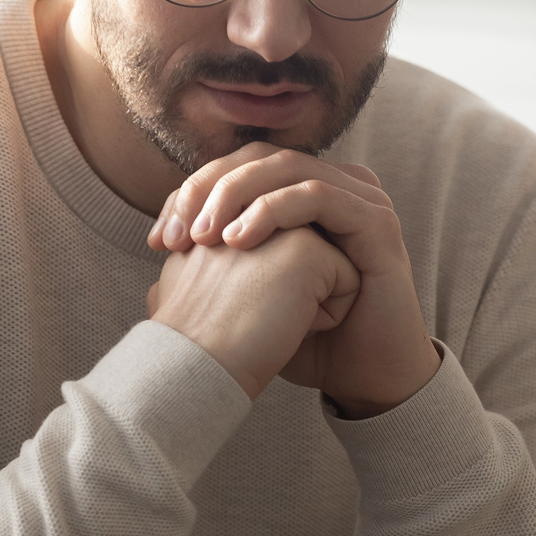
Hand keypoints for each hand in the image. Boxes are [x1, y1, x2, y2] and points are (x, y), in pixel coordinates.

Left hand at [150, 143, 439, 416]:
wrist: (364, 377)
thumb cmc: (309, 339)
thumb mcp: (252, 291)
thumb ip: (218, 259)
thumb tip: (160, 245)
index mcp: (305, 193)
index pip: (239, 166)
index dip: (194, 192)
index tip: (158, 240)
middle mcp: (336, 186)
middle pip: (259, 157)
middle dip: (207, 189)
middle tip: (176, 234)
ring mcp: (361, 200)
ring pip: (287, 168)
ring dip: (236, 195)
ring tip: (204, 237)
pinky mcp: (377, 223)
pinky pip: (318, 196)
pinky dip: (273, 210)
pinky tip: (239, 240)